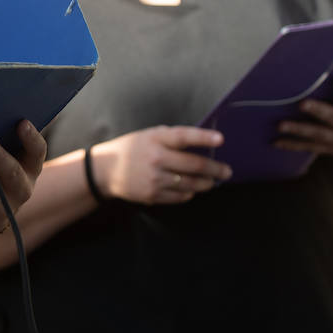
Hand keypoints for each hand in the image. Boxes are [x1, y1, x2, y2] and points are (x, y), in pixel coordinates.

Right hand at [94, 125, 230, 204]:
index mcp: (155, 139)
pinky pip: (180, 196)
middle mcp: (156, 158)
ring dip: (206, 183)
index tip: (221, 139)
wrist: (105, 170)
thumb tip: (199, 144)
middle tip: (227, 171)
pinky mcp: (153, 194)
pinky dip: (190, 192)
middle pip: (194, 165)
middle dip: (215, 169)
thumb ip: (170, 138)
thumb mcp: (148, 135)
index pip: (184, 137)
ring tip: (212, 181)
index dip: (204, 137)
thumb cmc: (131, 149)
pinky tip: (192, 189)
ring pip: (191, 183)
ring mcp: (155, 178)